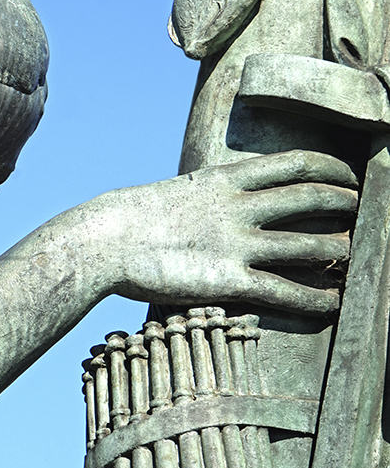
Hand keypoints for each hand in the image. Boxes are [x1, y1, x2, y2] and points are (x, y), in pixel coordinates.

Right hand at [85, 150, 357, 313]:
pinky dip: (317, 299)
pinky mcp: (228, 280)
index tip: (346, 175)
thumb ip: (208, 195)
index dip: (330, 169)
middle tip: (363, 210)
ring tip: (357, 254)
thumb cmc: (131, 218)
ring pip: (310, 245)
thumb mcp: (177, 192)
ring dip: (340, 250)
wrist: (104, 239)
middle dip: (346, 203)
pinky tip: (334, 303)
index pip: (295, 164)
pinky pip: (285, 291)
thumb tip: (218, 198)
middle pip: (311, 198)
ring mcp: (236, 243)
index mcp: (224, 179)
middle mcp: (238, 207)